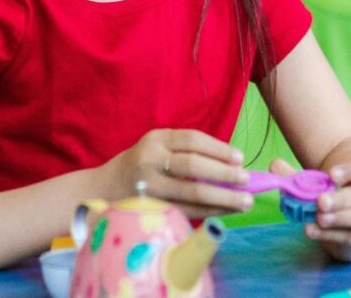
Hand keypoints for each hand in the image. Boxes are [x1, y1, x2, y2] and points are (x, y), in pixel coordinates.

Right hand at [98, 129, 253, 218]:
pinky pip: (188, 212)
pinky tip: (227, 211)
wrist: (104, 188)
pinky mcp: (152, 209)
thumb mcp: (157, 146)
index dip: (219, 148)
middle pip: (194, 166)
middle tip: (246, 179)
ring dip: (223, 197)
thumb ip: (186, 151)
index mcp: (155, 140)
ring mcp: (150, 187)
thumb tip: (232, 163)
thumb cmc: (141, 165)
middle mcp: (150, 161)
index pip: (192, 140)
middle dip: (224, 173)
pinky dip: (210, 212)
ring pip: (192, 193)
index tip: (239, 157)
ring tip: (245, 200)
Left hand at [271, 156, 350, 260]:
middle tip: (320, 201)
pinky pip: (350, 237)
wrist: (345, 218)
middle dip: (341, 199)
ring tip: (320, 217)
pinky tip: (312, 230)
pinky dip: (330, 235)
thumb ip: (296, 174)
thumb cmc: (334, 190)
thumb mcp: (317, 180)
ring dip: (341, 218)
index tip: (331, 174)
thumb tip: (275, 166)